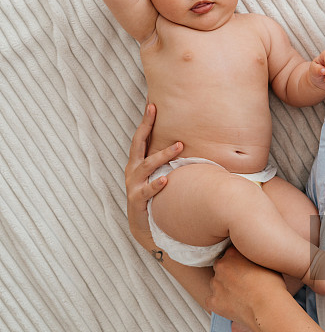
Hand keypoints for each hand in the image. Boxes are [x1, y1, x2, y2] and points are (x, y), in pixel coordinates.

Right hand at [125, 103, 181, 247]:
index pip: (140, 138)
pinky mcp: (137, 200)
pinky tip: (166, 179)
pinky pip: (147, 191)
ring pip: (147, 166)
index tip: (152, 104)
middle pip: (137, 144)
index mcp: (136, 163)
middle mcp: (132, 171)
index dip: (145, 121)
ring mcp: (133, 185)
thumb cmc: (152, 196)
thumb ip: (164, 160)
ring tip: (179, 146)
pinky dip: (156, 184)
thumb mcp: (156, 175)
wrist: (144, 227)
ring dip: (163, 155)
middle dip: (146, 126)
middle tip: (155, 111)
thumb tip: (184, 141)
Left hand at [206, 247, 287, 331]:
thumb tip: (252, 260)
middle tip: (242, 282)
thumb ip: (253, 258)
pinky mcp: (213, 302)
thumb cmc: (272, 285)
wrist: (268, 307)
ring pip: (216, 283)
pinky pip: (211, 301)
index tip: (245, 268)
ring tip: (239, 296)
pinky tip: (232, 305)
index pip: (231, 253)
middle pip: (221, 267)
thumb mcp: (265, 262)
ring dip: (224, 287)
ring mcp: (216, 284)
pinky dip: (219, 303)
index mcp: (233, 253)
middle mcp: (221, 266)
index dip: (239, 261)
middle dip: (229, 273)